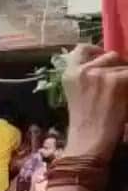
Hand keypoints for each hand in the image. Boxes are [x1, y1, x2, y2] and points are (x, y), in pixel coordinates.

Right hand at [62, 45, 127, 159]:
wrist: (89, 141)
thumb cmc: (84, 125)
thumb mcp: (77, 95)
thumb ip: (86, 78)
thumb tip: (106, 68)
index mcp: (69, 74)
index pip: (82, 49)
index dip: (97, 50)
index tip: (104, 57)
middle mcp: (83, 70)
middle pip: (111, 55)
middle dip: (119, 66)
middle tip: (120, 83)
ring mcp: (100, 73)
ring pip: (125, 66)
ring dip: (126, 78)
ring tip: (121, 96)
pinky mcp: (118, 79)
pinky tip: (125, 99)